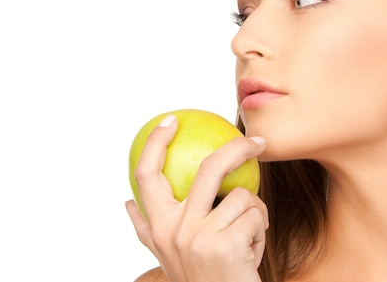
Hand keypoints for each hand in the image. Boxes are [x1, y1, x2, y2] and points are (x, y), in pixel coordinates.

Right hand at [126, 115, 267, 281]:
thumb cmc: (203, 279)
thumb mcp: (170, 256)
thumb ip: (148, 230)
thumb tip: (126, 202)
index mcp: (158, 228)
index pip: (146, 176)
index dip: (155, 143)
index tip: (170, 120)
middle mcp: (173, 230)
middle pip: (207, 169)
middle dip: (236, 148)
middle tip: (257, 141)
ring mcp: (199, 237)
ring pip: (242, 195)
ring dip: (254, 214)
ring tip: (246, 238)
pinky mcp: (227, 244)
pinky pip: (256, 216)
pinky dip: (261, 232)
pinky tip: (250, 254)